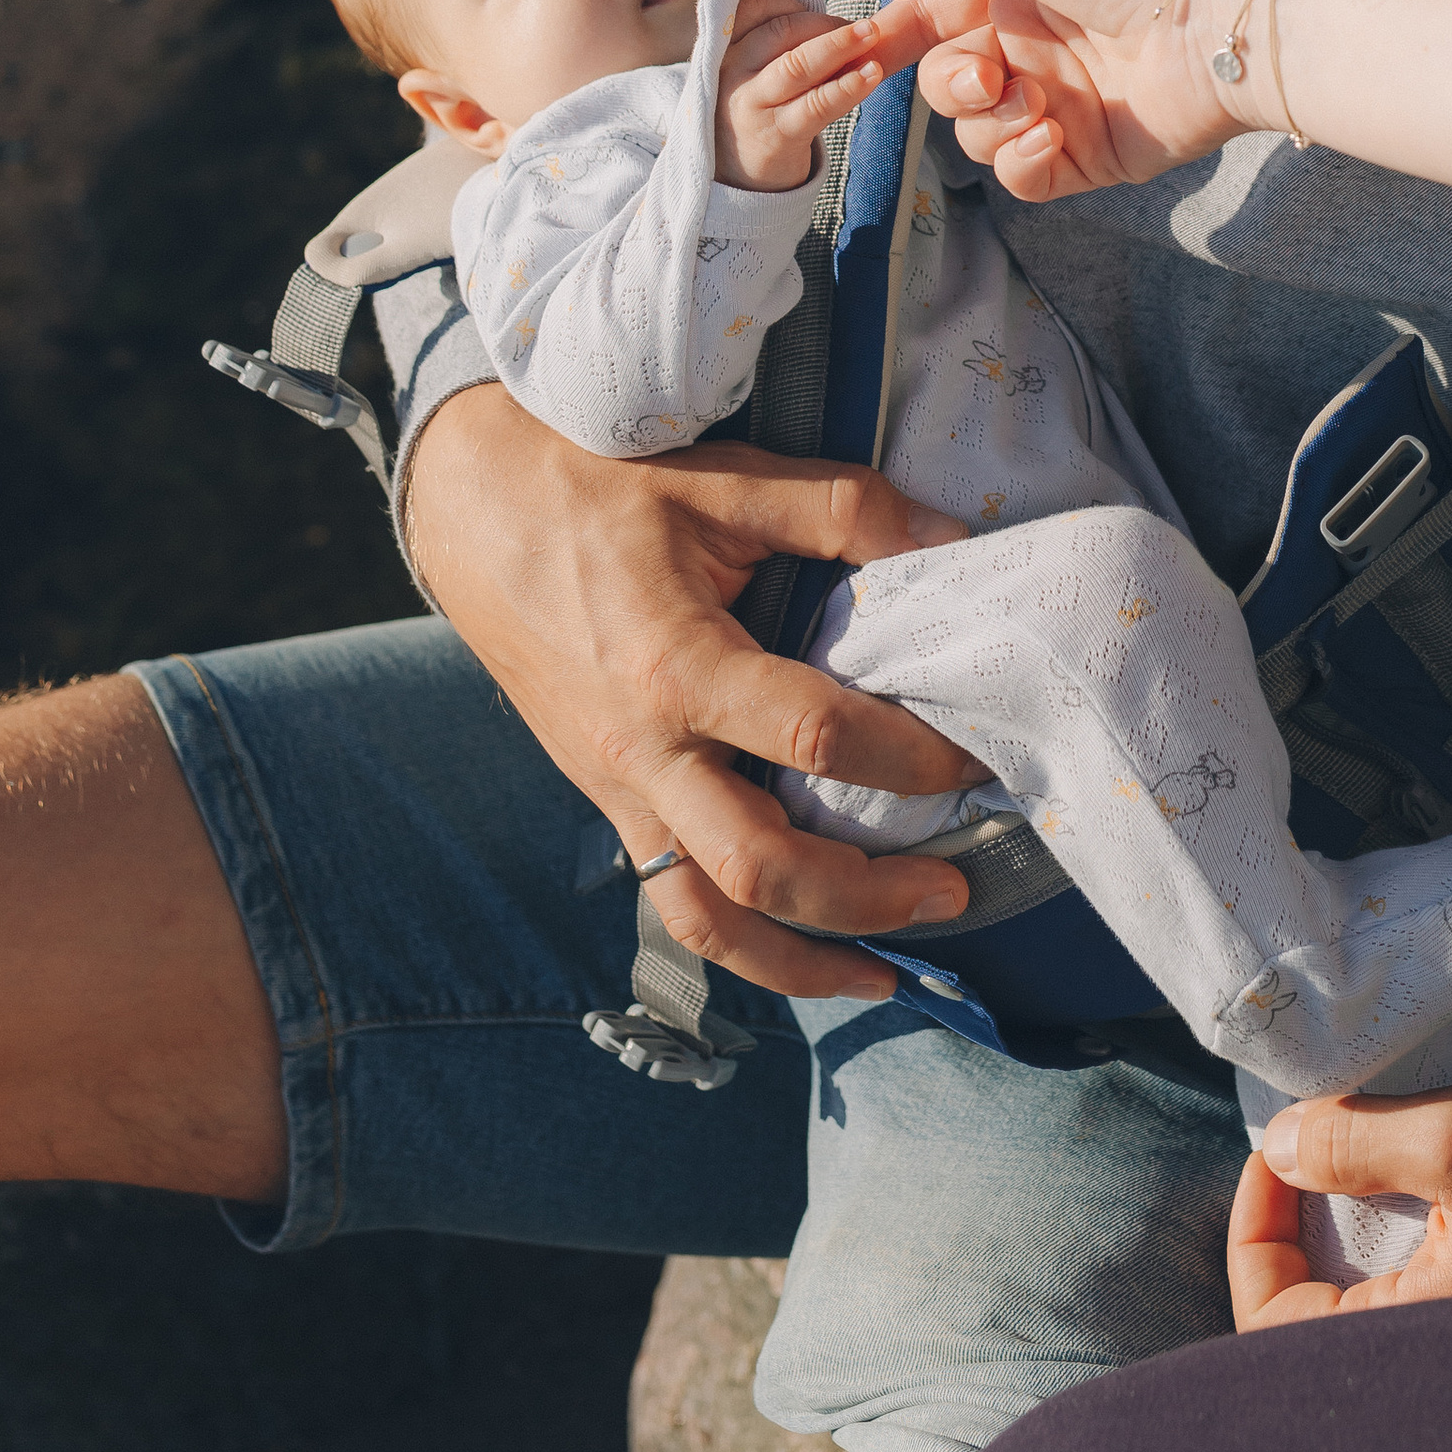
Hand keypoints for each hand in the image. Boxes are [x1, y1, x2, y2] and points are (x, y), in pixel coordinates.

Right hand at [404, 387, 992, 999]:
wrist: (475, 513)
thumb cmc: (600, 487)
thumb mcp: (726, 480)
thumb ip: (845, 510)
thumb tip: (954, 545)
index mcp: (678, 666)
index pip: (814, 740)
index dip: (908, 758)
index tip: (976, 760)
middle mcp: (644, 752)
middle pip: (760, 869)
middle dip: (866, 897)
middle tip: (956, 886)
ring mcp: (618, 791)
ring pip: (706, 920)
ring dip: (800, 960)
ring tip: (887, 971)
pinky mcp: (608, 803)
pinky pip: (674, 899)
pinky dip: (742, 942)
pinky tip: (802, 946)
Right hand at [712, 0, 894, 191]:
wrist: (739, 180)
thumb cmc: (759, 112)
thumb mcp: (754, 73)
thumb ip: (783, 43)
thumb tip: (842, 19)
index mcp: (726, 49)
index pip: (753, 8)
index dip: (791, 1)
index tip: (821, 6)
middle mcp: (732, 72)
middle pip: (780, 32)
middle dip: (826, 23)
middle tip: (864, 26)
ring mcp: (751, 105)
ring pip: (796, 65)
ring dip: (839, 45)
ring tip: (872, 35)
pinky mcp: (776, 135)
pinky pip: (816, 105)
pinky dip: (847, 87)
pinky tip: (871, 75)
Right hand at [851, 0, 1279, 203]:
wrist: (1214, 24)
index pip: (929, 18)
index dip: (890, 38)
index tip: (860, 51)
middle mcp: (1032, 46)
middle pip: (944, 83)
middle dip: (950, 83)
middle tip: (986, 73)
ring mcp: (1059, 103)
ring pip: (976, 135)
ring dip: (991, 122)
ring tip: (1038, 103)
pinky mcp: (1087, 156)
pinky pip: (1021, 177)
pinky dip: (1022, 160)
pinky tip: (1053, 134)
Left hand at [1227, 1086, 1451, 1326]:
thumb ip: (1356, 1142)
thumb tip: (1277, 1145)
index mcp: (1415, 1330)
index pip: (1278, 1320)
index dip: (1254, 1233)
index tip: (1271, 1152)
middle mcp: (1425, 1344)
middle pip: (1302, 1310)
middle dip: (1282, 1226)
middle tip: (1292, 1149)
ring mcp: (1445, 1321)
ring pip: (1342, 1287)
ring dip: (1322, 1219)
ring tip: (1326, 1149)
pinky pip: (1385, 1274)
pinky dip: (1364, 1222)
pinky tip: (1373, 1172)